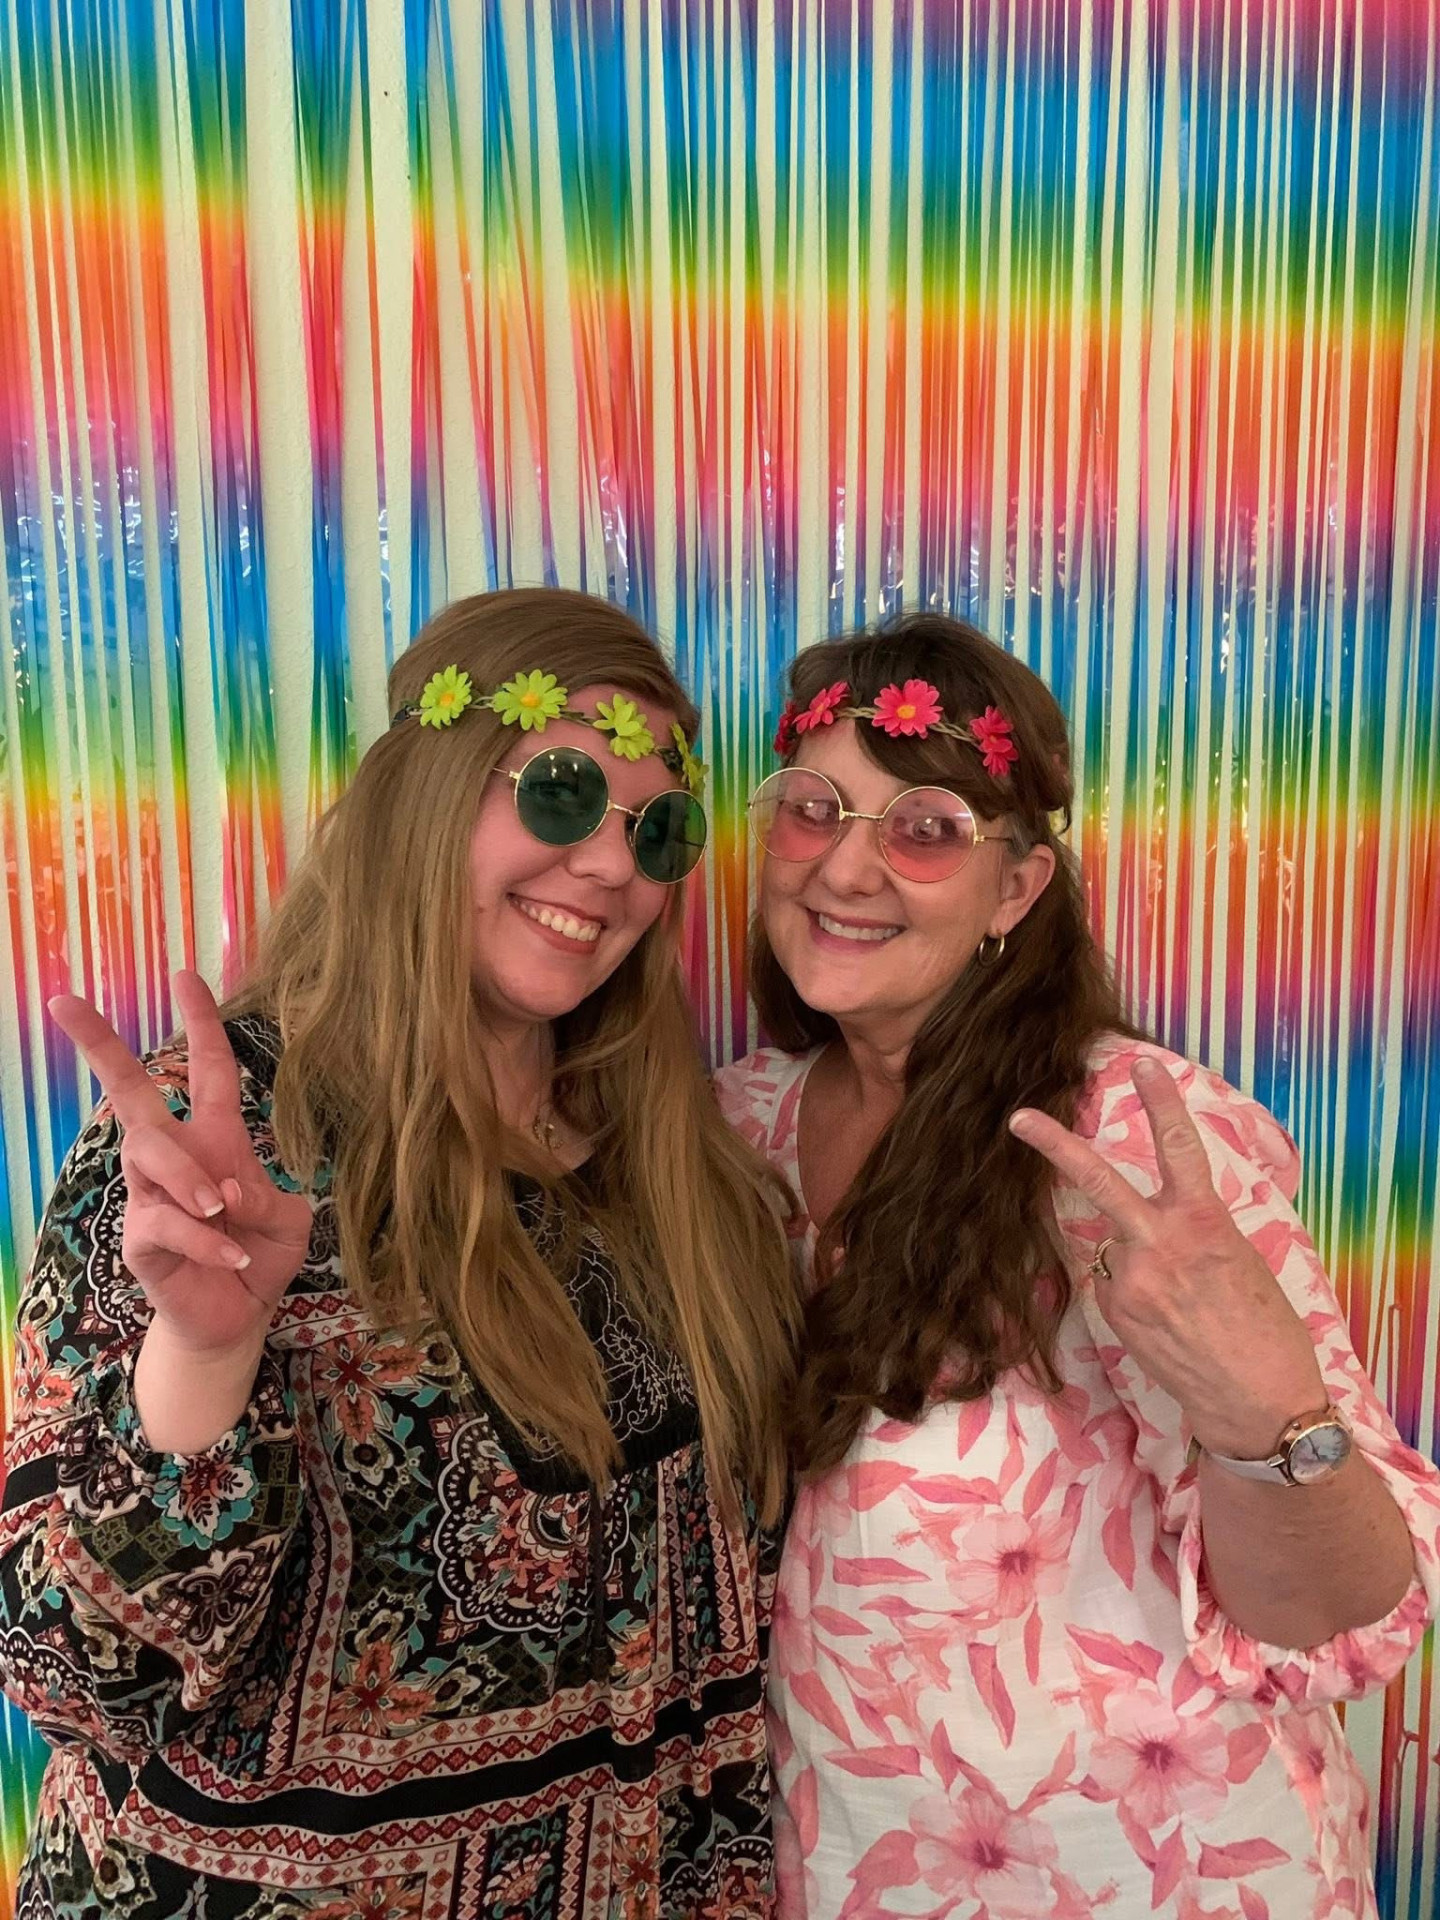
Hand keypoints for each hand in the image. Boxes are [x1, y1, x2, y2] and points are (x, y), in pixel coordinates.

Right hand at [48, 972, 311, 1359]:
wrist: (239, 1315)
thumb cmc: (259, 1253)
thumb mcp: (287, 1217)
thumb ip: (266, 1194)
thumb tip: (224, 1191)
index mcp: (214, 1139)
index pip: (206, 1070)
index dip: (200, 1023)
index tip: (185, 975)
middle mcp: (173, 1158)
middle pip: (129, 1092)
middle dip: (100, 1045)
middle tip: (66, 1003)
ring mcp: (150, 1196)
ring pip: (148, 1154)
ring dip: (190, 1177)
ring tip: (222, 1209)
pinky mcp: (141, 1240)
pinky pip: (166, 1224)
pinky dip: (206, 1240)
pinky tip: (231, 1254)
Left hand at [1008, 1055, 1326, 1458]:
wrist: (1258, 1404)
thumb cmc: (1267, 1330)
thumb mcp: (1244, 1260)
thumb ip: (1197, 1229)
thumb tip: (1162, 1220)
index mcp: (1204, 1223)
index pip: (1179, 1149)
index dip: (1162, 1103)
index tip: (1143, 1065)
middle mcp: (1158, 1246)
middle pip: (1099, 1183)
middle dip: (1055, 1146)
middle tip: (1018, 1117)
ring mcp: (1130, 1281)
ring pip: (1117, 1246)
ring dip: (1140, 1260)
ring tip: (1183, 1303)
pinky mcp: (1115, 1313)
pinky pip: (1116, 1283)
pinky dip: (1137, 1292)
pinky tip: (1168, 1322)